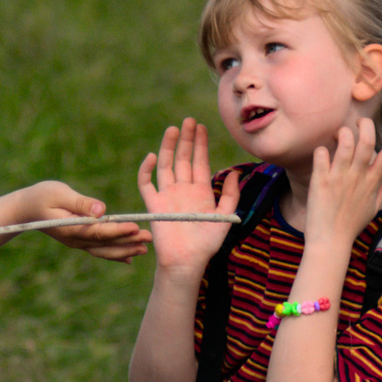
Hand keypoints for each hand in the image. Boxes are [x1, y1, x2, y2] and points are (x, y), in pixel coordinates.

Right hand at [26, 180, 152, 262]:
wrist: (25, 209)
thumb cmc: (42, 196)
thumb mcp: (59, 193)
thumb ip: (80, 202)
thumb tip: (101, 209)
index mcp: (71, 228)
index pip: (98, 231)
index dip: (117, 231)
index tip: (135, 228)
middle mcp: (75, 240)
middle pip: (106, 244)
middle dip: (128, 242)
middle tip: (149, 238)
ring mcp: (77, 242)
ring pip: (105, 250)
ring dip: (125, 249)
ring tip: (144, 248)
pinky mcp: (79, 240)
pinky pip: (100, 250)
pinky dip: (115, 254)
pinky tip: (129, 257)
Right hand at [138, 118, 240, 273]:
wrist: (187, 261)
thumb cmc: (207, 243)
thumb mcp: (225, 217)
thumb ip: (230, 195)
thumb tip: (235, 173)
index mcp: (200, 191)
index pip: (200, 161)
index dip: (200, 144)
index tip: (201, 127)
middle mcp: (183, 189)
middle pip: (183, 158)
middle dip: (186, 139)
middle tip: (189, 121)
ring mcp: (167, 195)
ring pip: (166, 165)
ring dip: (169, 147)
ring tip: (173, 129)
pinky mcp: (154, 204)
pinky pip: (146, 183)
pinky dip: (146, 170)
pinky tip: (152, 156)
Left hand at [303, 114, 381, 246]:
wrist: (330, 242)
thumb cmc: (351, 224)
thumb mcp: (374, 206)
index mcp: (372, 182)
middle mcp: (357, 177)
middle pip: (367, 141)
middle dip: (365, 125)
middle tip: (359, 122)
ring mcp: (339, 178)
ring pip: (344, 143)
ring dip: (342, 133)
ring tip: (338, 135)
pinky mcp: (320, 181)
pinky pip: (321, 155)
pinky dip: (321, 150)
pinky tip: (322, 154)